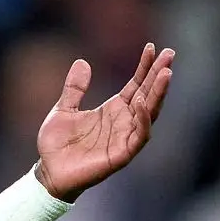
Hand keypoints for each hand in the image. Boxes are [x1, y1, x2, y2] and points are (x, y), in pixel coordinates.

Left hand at [33, 43, 175, 200]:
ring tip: (166, 73)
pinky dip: (143, 118)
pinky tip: (143, 101)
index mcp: (113, 109)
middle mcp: (124, 121)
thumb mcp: (63, 110)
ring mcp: (125, 137)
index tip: (151, 47)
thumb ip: (74, 88)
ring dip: (159, 93)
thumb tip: (82, 62)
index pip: (136, 84)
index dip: (144, 67)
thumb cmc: (56, 145)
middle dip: (159, 75)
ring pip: (150, 112)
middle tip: (170, 54)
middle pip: (148, 94)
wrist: (49, 173)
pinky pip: (139, 135)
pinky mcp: (122, 154)